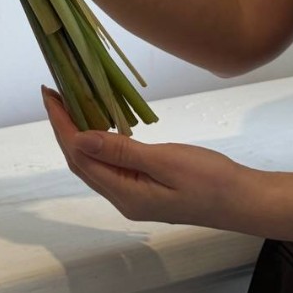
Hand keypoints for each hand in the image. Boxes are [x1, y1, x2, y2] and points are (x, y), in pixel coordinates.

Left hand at [41, 86, 252, 231]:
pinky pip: (110, 163)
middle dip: (63, 126)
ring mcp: (134, 194)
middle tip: (53, 92)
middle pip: (80, 160)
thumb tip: (80, 138)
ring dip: (78, 133)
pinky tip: (99, 123)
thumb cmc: (211, 181)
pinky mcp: (145, 187)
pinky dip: (98, 140)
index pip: (79, 156)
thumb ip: (121, 151)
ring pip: (94, 162)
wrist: (243, 200)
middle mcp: (124, 198)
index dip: (60, 125)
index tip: (49, 94)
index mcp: (125, 194)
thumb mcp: (165, 161)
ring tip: (69, 102)